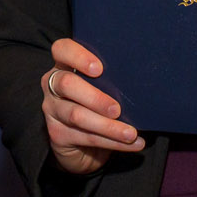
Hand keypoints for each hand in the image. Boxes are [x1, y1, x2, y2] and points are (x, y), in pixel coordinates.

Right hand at [40, 38, 144, 175]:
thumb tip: (144, 80)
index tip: (99, 69)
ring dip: (108, 126)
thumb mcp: (103, 88)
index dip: (78, 56)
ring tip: (131, 133)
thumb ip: (111, 80)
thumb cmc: (99, 107)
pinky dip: (112, 142)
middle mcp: (53, 85)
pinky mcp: (57, 134)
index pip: (61, 50)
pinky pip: (87, 138)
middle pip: (66, 84)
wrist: (84, 146)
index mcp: (64, 66)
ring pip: (77, 115)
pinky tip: (132, 143)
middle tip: (117, 109)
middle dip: (94, 97)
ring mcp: (52, 110)